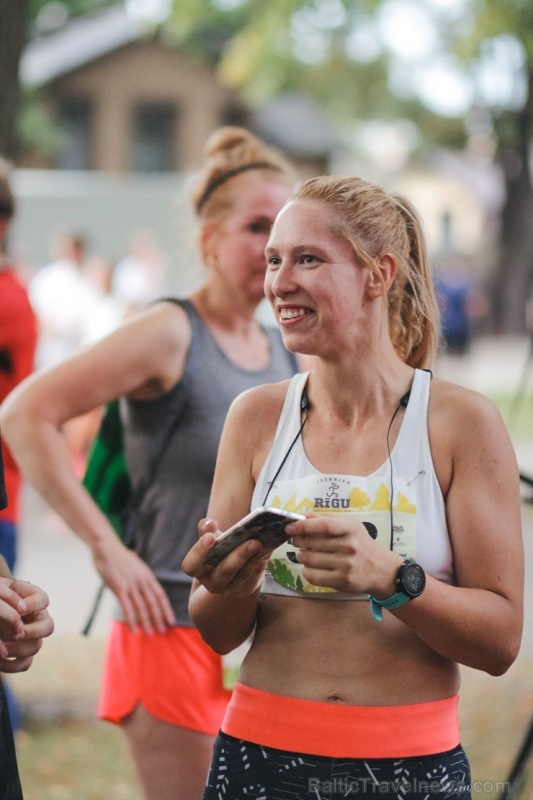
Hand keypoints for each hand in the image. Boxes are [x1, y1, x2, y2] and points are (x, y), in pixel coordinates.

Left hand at [0, 578, 53, 673]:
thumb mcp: (0, 591)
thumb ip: (10, 597)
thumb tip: (21, 610)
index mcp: (33, 598)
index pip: (44, 600)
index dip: (34, 606)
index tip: (19, 610)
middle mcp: (37, 618)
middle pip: (48, 627)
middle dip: (33, 632)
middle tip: (16, 634)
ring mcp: (31, 637)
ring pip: (35, 647)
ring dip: (18, 649)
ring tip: (1, 647)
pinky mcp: (22, 653)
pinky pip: (24, 664)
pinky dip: (12, 665)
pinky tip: (0, 659)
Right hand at [92, 535, 175, 633]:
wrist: (106, 547)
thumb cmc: (119, 557)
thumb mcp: (136, 566)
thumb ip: (141, 578)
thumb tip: (145, 588)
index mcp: (147, 575)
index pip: (160, 595)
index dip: (166, 609)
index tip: (171, 621)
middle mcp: (142, 581)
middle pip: (153, 603)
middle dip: (159, 618)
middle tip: (163, 631)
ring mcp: (131, 584)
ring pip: (142, 607)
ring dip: (146, 622)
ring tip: (150, 633)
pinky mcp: (119, 588)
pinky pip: (127, 607)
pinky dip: (131, 620)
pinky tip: (133, 629)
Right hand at [182, 518, 269, 598]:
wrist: (229, 565)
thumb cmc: (217, 547)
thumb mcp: (210, 537)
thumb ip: (207, 529)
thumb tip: (209, 524)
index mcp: (197, 569)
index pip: (191, 566)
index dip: (199, 552)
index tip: (210, 537)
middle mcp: (211, 583)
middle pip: (223, 572)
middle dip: (238, 556)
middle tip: (253, 541)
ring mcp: (228, 589)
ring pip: (241, 577)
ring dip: (253, 560)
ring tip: (262, 544)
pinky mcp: (244, 590)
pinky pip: (253, 580)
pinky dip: (260, 566)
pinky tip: (266, 553)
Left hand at [286, 514, 401, 595]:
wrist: (381, 570)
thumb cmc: (361, 544)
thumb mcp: (350, 526)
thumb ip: (328, 520)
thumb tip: (305, 516)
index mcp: (350, 528)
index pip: (323, 526)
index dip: (303, 526)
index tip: (289, 527)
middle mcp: (349, 546)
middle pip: (311, 543)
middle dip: (298, 541)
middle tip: (296, 540)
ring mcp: (346, 565)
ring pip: (309, 560)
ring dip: (301, 556)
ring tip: (305, 554)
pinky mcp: (342, 580)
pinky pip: (313, 576)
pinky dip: (307, 571)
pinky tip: (311, 567)